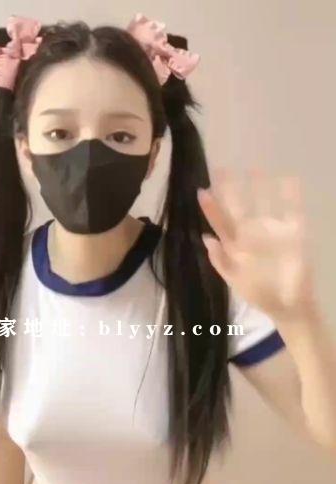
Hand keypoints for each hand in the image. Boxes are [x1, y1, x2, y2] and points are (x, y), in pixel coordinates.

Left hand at [197, 169, 317, 321]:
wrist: (288, 305)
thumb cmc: (259, 294)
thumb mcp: (235, 281)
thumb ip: (221, 261)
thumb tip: (206, 238)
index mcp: (236, 245)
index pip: (220, 222)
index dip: (211, 208)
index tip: (201, 191)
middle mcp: (252, 233)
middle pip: (239, 206)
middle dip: (230, 189)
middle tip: (221, 169)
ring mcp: (273, 231)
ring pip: (265, 203)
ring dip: (260, 186)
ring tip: (253, 167)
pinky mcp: (294, 232)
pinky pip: (293, 210)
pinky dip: (291, 195)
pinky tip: (288, 178)